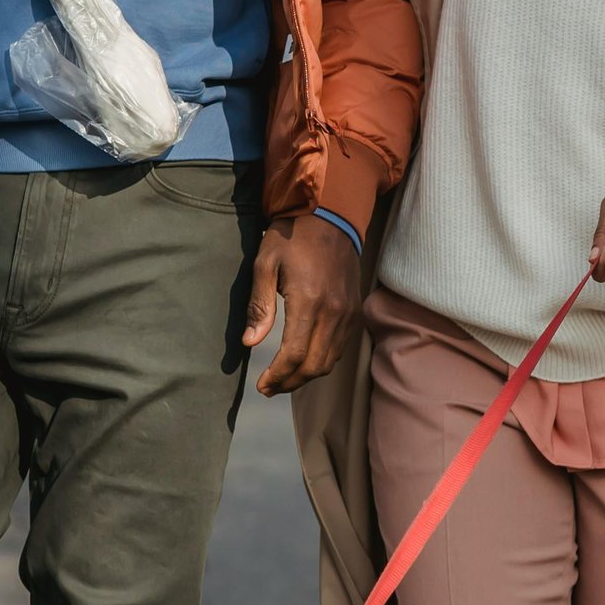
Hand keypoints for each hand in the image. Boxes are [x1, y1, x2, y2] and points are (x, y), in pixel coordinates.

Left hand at [242, 211, 360, 392]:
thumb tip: (249, 343)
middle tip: (269, 388)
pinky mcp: (355, 311)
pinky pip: (340, 348)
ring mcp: (348, 313)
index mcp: (308, 301)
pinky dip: (322, 361)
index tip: (262, 386)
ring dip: (306, 376)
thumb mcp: (265, 264)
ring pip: (330, 361)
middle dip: (290, 382)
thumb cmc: (291, 237)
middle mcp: (334, 312)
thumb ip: (259, 306)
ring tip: (284, 379)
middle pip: (314, 365)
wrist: (331, 216)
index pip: (294, 355)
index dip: (277, 376)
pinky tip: (304, 360)